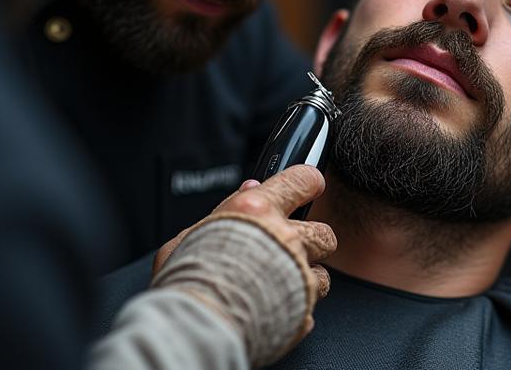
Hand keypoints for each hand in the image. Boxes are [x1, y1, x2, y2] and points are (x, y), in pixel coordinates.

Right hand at [154, 164, 335, 304]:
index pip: (301, 181)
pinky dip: (296, 309)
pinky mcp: (302, 313)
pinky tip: (275, 309)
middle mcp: (286, 241)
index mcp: (258, 213)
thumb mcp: (190, 235)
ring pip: (323, 273)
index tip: (309, 185)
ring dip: (307, 278)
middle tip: (290, 248)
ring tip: (280, 285)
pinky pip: (310, 307)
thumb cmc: (186, 282)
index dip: (308, 183)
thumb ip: (225, 209)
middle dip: (312, 240)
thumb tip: (250, 189)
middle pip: (323, 232)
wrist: (195, 329)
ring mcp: (299, 278)